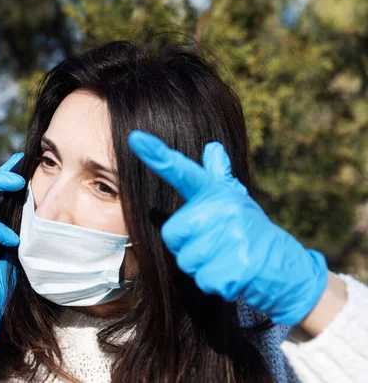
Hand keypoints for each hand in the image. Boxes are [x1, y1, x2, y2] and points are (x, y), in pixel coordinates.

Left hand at [128, 130, 327, 324]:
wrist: (287, 266)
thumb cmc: (251, 231)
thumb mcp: (236, 201)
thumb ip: (218, 177)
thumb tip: (212, 148)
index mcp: (217, 193)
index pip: (182, 171)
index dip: (157, 155)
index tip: (135, 138)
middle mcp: (222, 210)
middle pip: (172, 235)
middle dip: (187, 247)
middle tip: (216, 245)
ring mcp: (230, 238)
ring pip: (186, 261)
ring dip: (202, 267)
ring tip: (227, 259)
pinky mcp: (235, 268)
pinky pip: (203, 281)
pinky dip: (215, 284)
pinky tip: (234, 275)